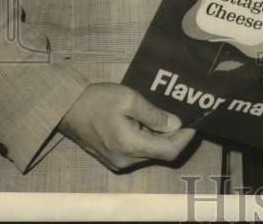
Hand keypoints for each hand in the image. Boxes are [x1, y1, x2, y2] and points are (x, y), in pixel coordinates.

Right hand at [58, 83, 195, 171]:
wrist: (67, 108)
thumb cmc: (98, 100)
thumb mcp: (130, 100)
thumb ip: (155, 115)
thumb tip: (176, 124)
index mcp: (131, 146)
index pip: (170, 151)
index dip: (186, 138)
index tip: (194, 123)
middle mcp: (126, 160)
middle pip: (161, 153)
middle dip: (175, 136)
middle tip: (182, 116)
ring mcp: (118, 162)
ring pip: (150, 153)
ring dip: (161, 137)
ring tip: (165, 116)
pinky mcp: (112, 158)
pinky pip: (138, 152)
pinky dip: (148, 140)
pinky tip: (147, 123)